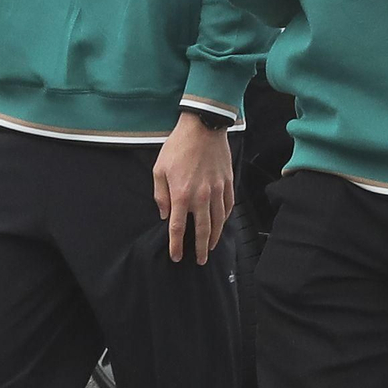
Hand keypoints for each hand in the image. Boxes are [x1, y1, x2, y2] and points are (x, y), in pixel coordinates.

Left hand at [154, 112, 233, 264]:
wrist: (202, 127)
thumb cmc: (177, 147)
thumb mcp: (159, 169)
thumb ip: (160, 195)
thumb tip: (165, 215)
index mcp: (181, 194)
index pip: (178, 227)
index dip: (176, 245)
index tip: (176, 256)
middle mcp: (201, 196)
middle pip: (202, 230)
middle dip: (200, 248)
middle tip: (199, 260)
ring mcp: (217, 190)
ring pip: (218, 221)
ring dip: (214, 237)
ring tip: (210, 247)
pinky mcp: (227, 183)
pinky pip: (228, 206)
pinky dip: (225, 219)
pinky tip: (221, 224)